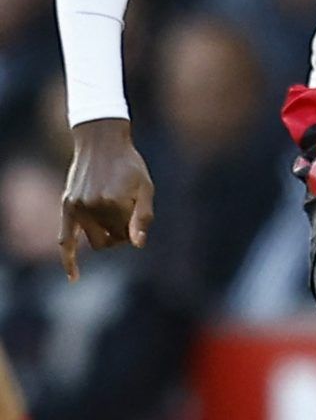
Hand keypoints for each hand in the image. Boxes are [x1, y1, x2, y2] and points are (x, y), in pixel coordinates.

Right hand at [60, 118, 154, 279]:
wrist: (101, 142)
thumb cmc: (129, 165)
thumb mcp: (145, 187)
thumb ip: (144, 216)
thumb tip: (138, 244)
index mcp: (114, 202)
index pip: (127, 234)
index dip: (134, 229)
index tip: (136, 216)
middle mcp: (93, 206)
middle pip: (111, 240)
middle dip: (121, 235)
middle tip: (126, 217)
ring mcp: (77, 207)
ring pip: (94, 240)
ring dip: (105, 237)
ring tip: (112, 220)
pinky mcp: (67, 206)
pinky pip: (64, 239)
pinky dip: (69, 259)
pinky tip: (74, 277)